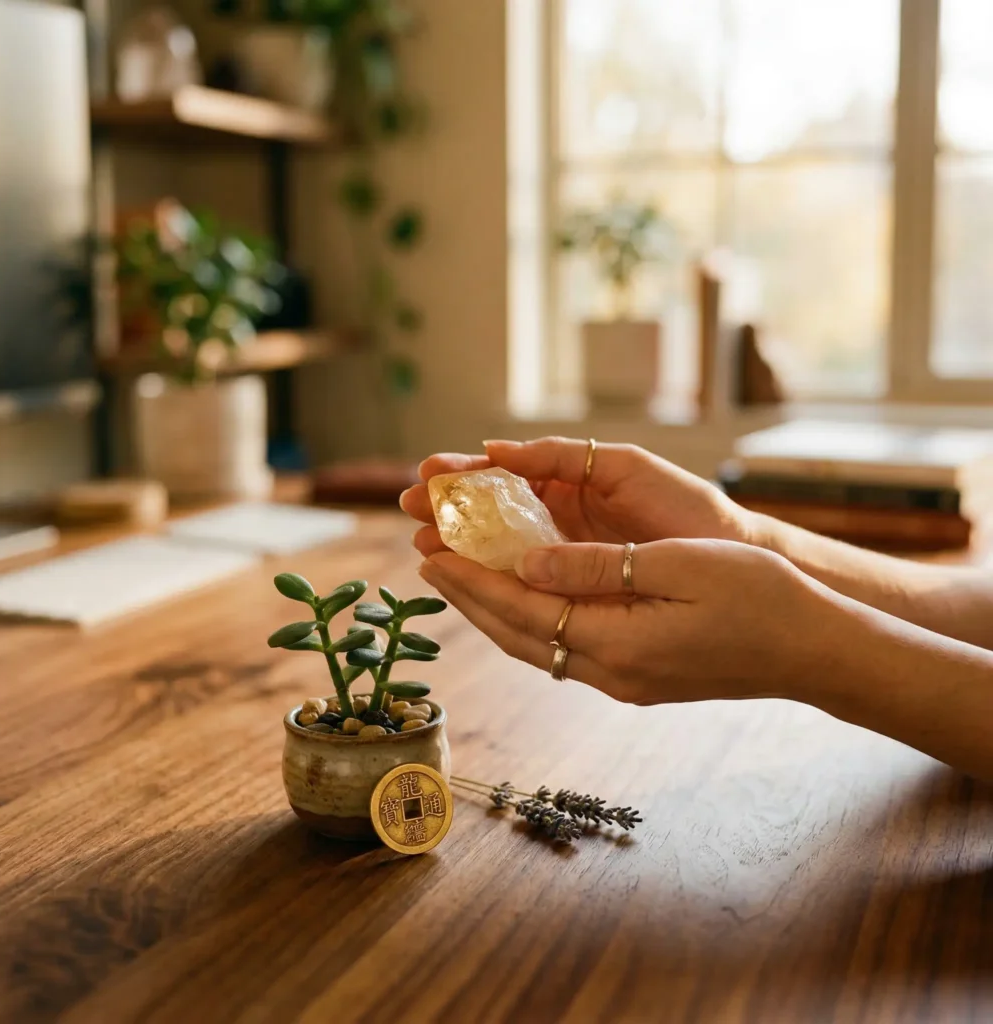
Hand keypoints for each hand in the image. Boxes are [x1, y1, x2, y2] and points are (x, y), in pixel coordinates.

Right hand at [400, 436, 753, 557]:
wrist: (735, 559)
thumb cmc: (686, 505)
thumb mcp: (623, 466)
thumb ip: (561, 457)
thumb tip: (495, 451)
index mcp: (568, 485)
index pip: (503, 479)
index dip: (463, 477)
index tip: (426, 476)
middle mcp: (561, 525)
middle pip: (492, 518)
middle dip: (450, 513)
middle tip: (410, 511)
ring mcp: (568, 562)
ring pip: (502, 556)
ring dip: (463, 549)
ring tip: (425, 545)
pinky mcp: (579, 597)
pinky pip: (530, 591)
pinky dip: (497, 585)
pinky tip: (467, 581)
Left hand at [418, 538, 846, 704]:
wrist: (815, 649)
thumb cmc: (760, 596)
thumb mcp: (678, 566)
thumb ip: (597, 568)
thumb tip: (526, 562)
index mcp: (618, 643)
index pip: (522, 608)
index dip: (472, 579)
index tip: (430, 551)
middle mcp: (612, 672)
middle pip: (517, 634)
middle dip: (469, 595)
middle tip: (427, 558)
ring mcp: (624, 681)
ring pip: (536, 646)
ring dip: (493, 611)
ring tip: (459, 577)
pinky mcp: (638, 679)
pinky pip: (562, 649)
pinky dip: (529, 622)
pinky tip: (521, 600)